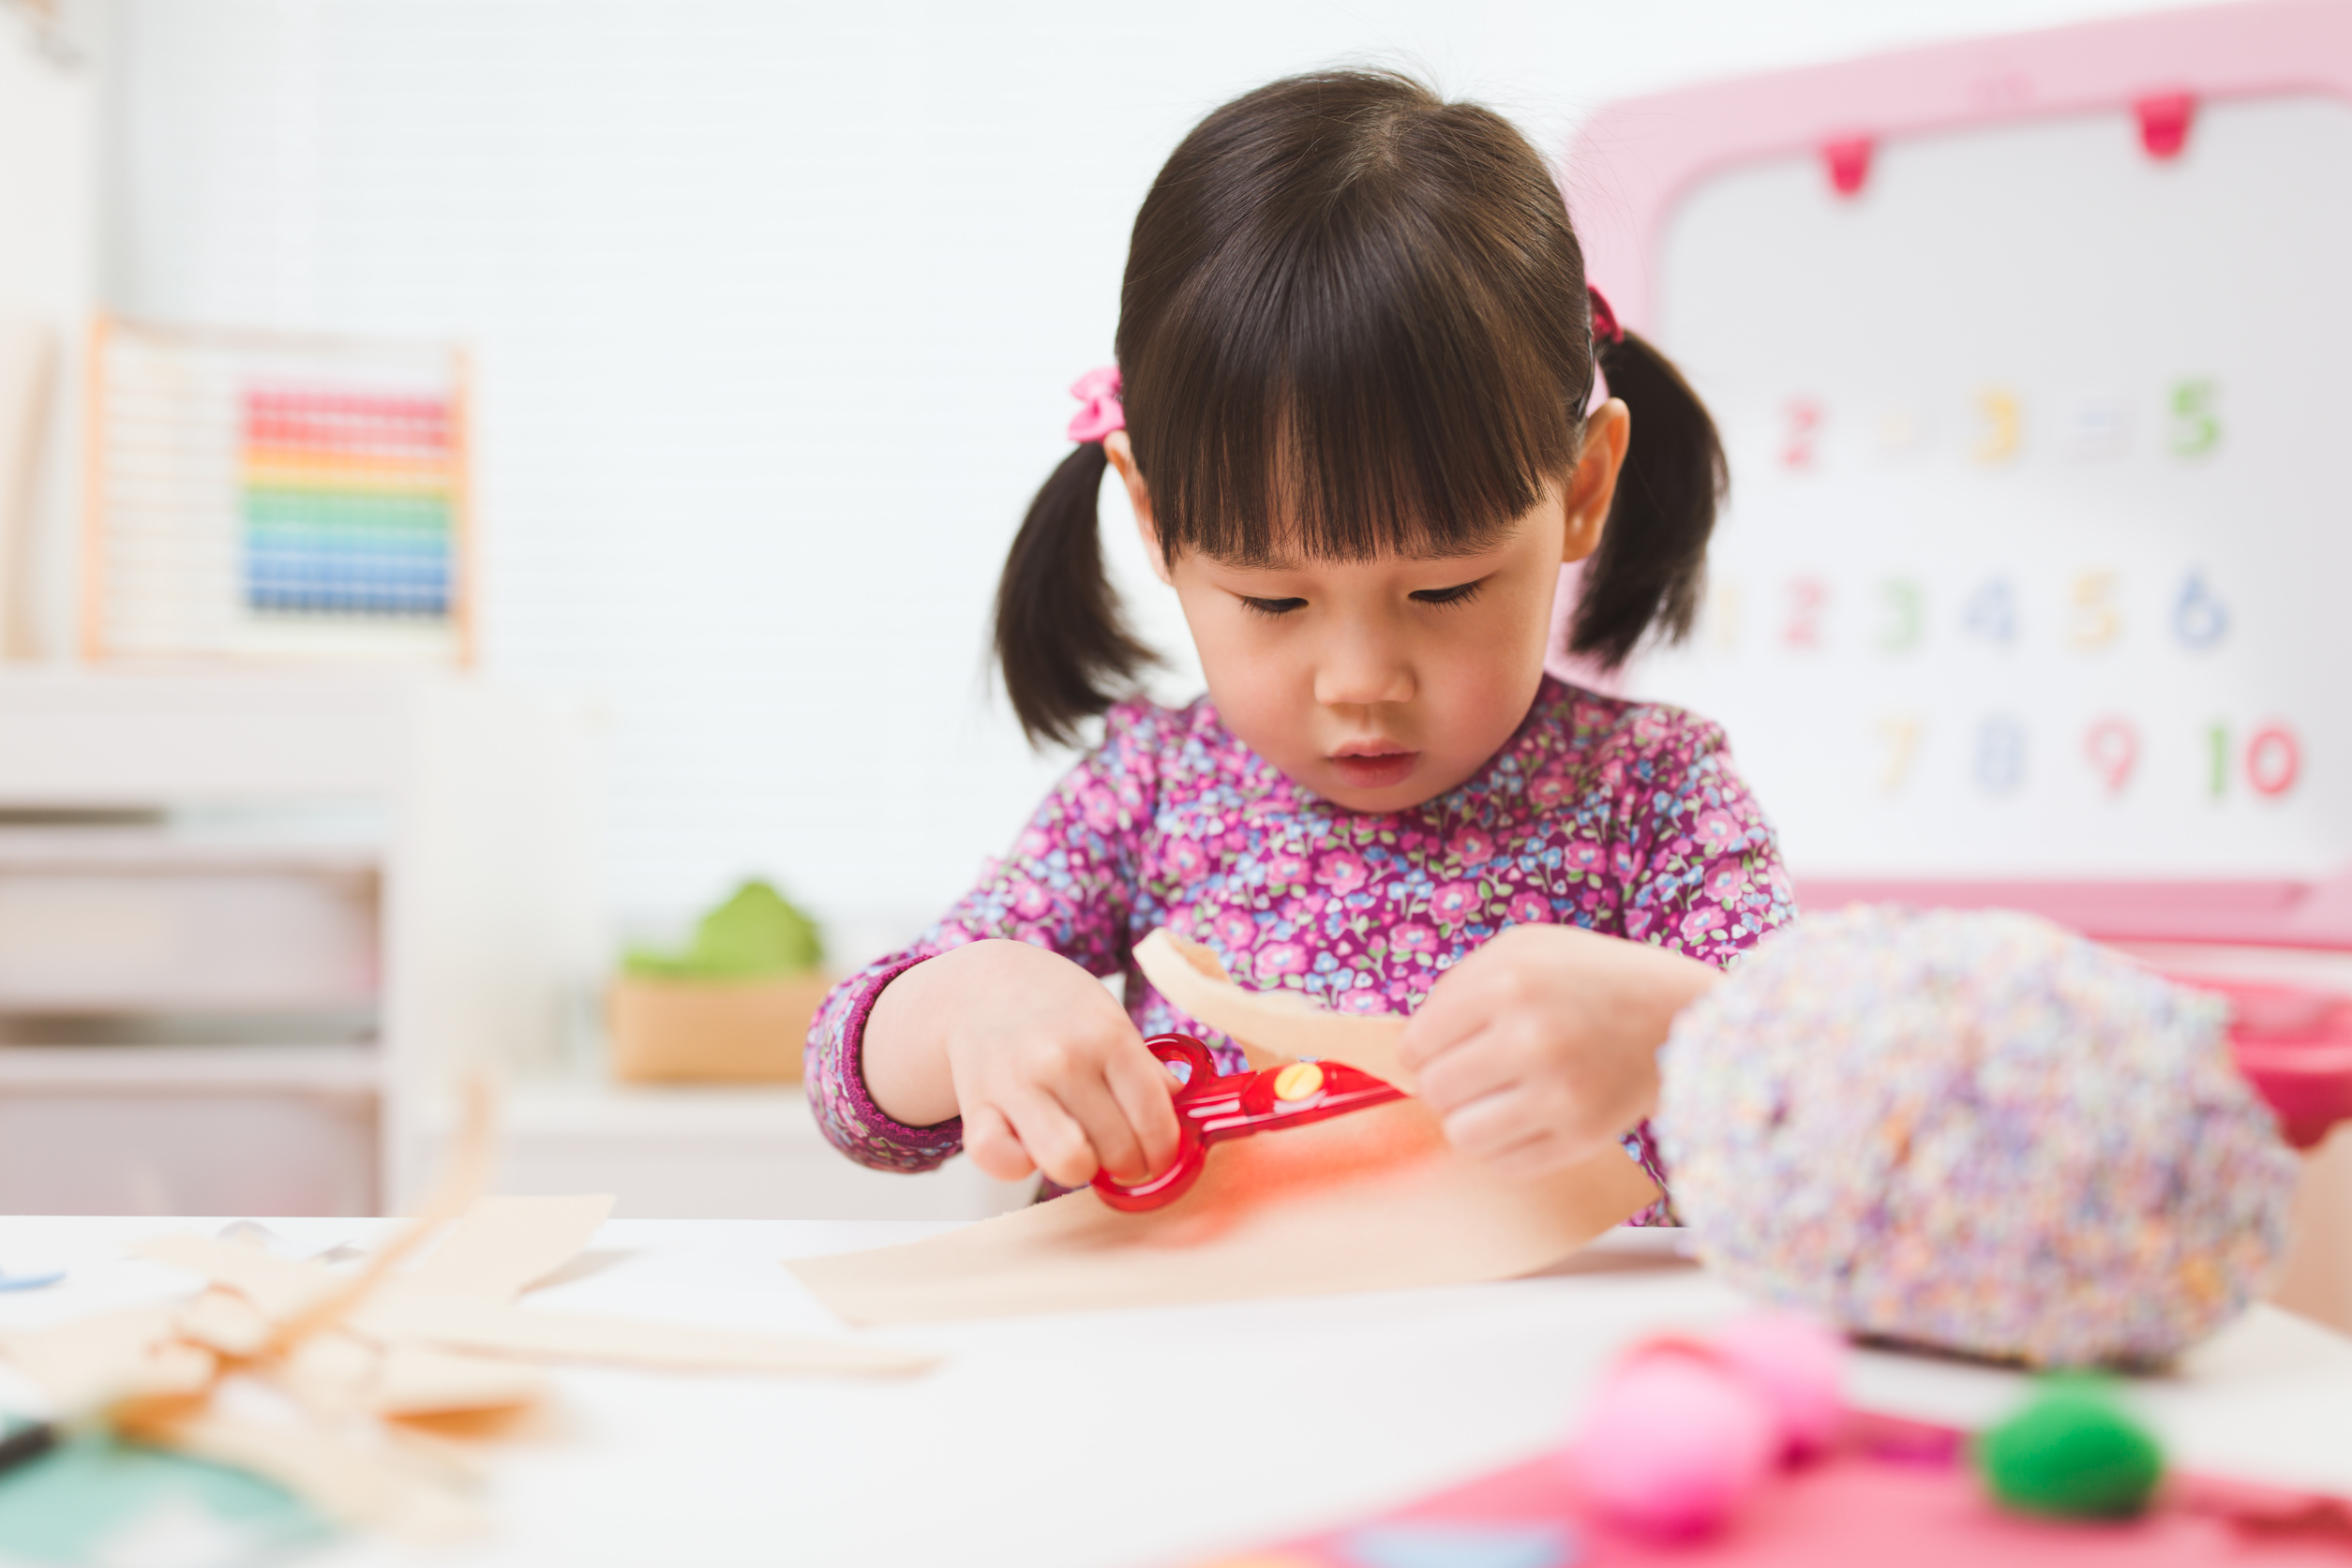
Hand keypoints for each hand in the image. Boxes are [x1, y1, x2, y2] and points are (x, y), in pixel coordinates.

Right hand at [862, 939, 1182, 1187]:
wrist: (984, 987)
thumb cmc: (1058, 1011)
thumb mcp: (1112, 1023)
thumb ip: (1148, 1073)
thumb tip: (1187, 1120)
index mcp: (1108, 1036)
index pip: (1155, 1119)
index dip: (1164, 1150)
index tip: (1158, 1155)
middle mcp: (1063, 1058)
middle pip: (1118, 1149)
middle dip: (1127, 1164)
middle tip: (1121, 1153)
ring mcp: (1017, 1083)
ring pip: (1069, 1164)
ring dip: (1082, 1169)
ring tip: (1082, 1149)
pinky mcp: (977, 1107)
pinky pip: (1002, 1162)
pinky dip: (1020, 1164)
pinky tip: (1031, 1146)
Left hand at [1398, 924, 1719, 1178]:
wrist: (1681, 1016)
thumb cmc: (1591, 978)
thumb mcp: (1526, 949)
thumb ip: (1459, 988)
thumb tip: (1408, 1049)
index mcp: (1510, 982)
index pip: (1416, 1044)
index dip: (1423, 1049)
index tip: (1446, 1047)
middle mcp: (1532, 1038)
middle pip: (1434, 1091)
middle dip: (1445, 1083)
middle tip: (1476, 1072)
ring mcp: (1560, 1093)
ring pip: (1462, 1135)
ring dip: (1470, 1119)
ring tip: (1497, 1098)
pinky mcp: (1582, 1137)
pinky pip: (1504, 1163)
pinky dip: (1506, 1145)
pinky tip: (1527, 1116)